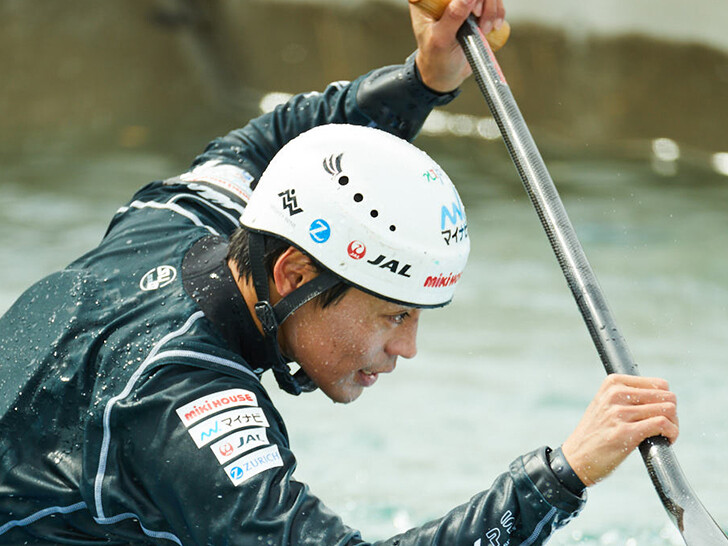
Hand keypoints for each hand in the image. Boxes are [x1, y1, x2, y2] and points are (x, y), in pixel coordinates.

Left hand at [410, 0, 505, 92]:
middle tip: (480, 19)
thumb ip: (452, 17)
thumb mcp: (441, 39)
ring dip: (493, 8)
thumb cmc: (436, 58)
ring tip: (486, 29)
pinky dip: (498, 12)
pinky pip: (494, 1)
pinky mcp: (475, 8)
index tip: (474, 11)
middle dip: (484, 0)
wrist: (445, 74)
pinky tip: (494, 27)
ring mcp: (461, 1)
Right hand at [561, 374, 678, 486]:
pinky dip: (672, 433)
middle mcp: (615, 394)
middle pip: (666, 396)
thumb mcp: (606, 405)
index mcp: (612, 383)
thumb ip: (629, 396)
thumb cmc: (596, 433)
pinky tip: (666, 441)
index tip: (659, 415)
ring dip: (674, 425)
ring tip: (664, 435)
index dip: (665, 400)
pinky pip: (662, 424)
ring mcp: (619, 413)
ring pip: (667, 410)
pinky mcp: (625, 433)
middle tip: (664, 428)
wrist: (576, 458)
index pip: (659, 384)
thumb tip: (666, 395)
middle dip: (672, 413)